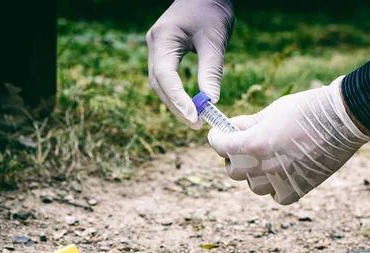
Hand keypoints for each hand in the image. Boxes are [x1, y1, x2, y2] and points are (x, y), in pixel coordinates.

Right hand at [146, 0, 234, 128]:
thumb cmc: (212, 10)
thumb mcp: (215, 40)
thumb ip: (211, 70)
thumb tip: (211, 101)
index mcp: (163, 38)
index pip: (166, 76)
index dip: (178, 100)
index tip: (194, 118)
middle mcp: (154, 44)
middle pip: (160, 85)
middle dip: (176, 106)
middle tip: (196, 124)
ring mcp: (156, 49)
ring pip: (161, 84)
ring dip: (175, 103)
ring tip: (195, 119)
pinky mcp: (163, 52)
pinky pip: (166, 78)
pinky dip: (176, 93)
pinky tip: (190, 105)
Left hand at [208, 77, 369, 204]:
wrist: (343, 119)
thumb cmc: (308, 109)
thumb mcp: (273, 111)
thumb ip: (249, 123)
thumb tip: (232, 127)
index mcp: (255, 144)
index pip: (221, 147)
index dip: (216, 139)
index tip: (218, 135)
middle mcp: (265, 167)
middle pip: (233, 171)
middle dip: (232, 158)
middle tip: (239, 149)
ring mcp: (282, 181)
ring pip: (254, 186)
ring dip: (254, 174)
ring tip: (264, 159)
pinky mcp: (299, 189)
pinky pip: (275, 196)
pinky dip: (273, 188)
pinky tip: (279, 174)